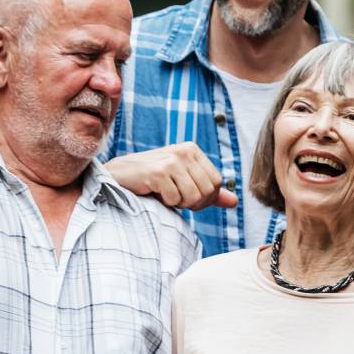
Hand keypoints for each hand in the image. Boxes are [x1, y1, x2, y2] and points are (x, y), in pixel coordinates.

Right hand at [104, 145, 239, 210]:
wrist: (119, 175)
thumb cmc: (152, 180)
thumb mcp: (183, 181)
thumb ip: (208, 191)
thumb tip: (234, 202)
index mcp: (193, 150)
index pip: (216, 183)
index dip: (206, 198)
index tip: (188, 198)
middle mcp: (184, 151)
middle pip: (207, 191)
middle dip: (193, 203)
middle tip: (175, 198)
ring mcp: (171, 160)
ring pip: (193, 197)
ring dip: (179, 203)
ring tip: (165, 194)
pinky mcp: (158, 172)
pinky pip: (175, 199)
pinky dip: (166, 203)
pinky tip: (154, 192)